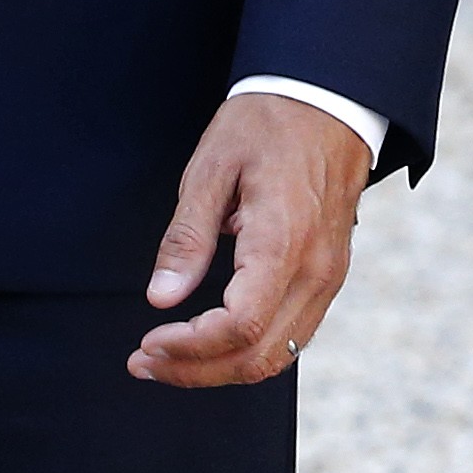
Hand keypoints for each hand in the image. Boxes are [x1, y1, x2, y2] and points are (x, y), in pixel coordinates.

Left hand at [130, 90, 370, 388]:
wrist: (328, 102)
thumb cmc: (265, 125)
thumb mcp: (211, 167)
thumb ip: (187, 236)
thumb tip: (159, 297)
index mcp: (283, 240)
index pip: (240, 325)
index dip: (190, 347)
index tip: (146, 342)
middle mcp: (316, 272)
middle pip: (258, 357)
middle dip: (196, 371)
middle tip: (142, 363)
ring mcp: (330, 279)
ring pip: (278, 356)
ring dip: (220, 369)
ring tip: (166, 358)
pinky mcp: (329, 277)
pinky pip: (291, 335)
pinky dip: (248, 351)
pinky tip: (207, 339)